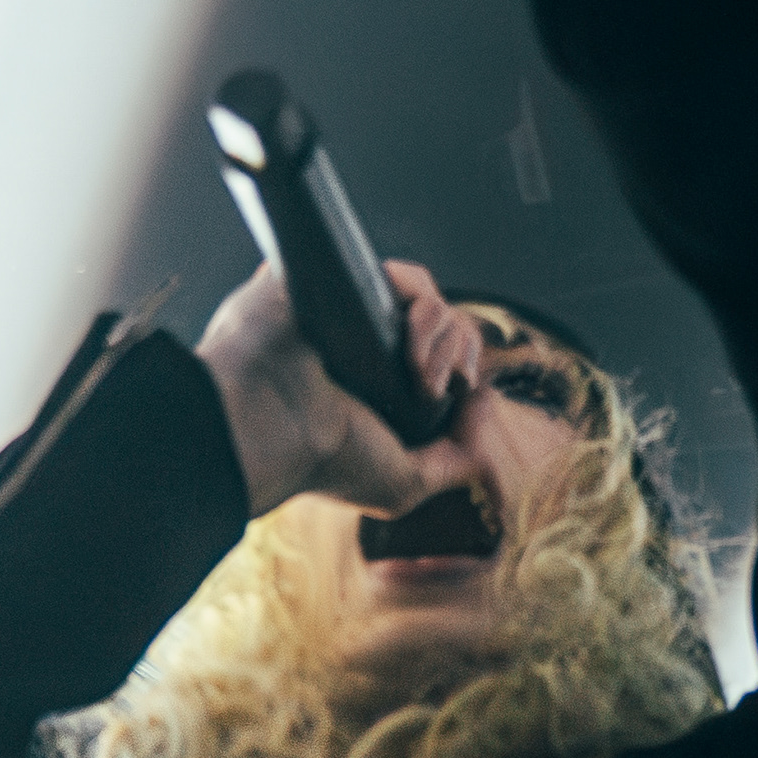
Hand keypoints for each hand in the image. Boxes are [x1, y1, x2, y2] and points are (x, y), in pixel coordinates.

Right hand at [197, 255, 485, 517]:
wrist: (272, 428)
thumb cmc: (326, 461)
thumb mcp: (404, 485)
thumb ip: (455, 459)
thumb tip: (485, 403)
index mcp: (382, 386)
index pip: (445, 353)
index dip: (463, 365)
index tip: (457, 392)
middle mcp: (367, 346)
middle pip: (444, 320)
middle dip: (456, 350)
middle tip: (430, 386)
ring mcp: (349, 312)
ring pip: (425, 293)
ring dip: (437, 330)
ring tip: (414, 369)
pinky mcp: (331, 280)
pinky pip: (395, 272)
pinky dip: (413, 294)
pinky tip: (404, 333)